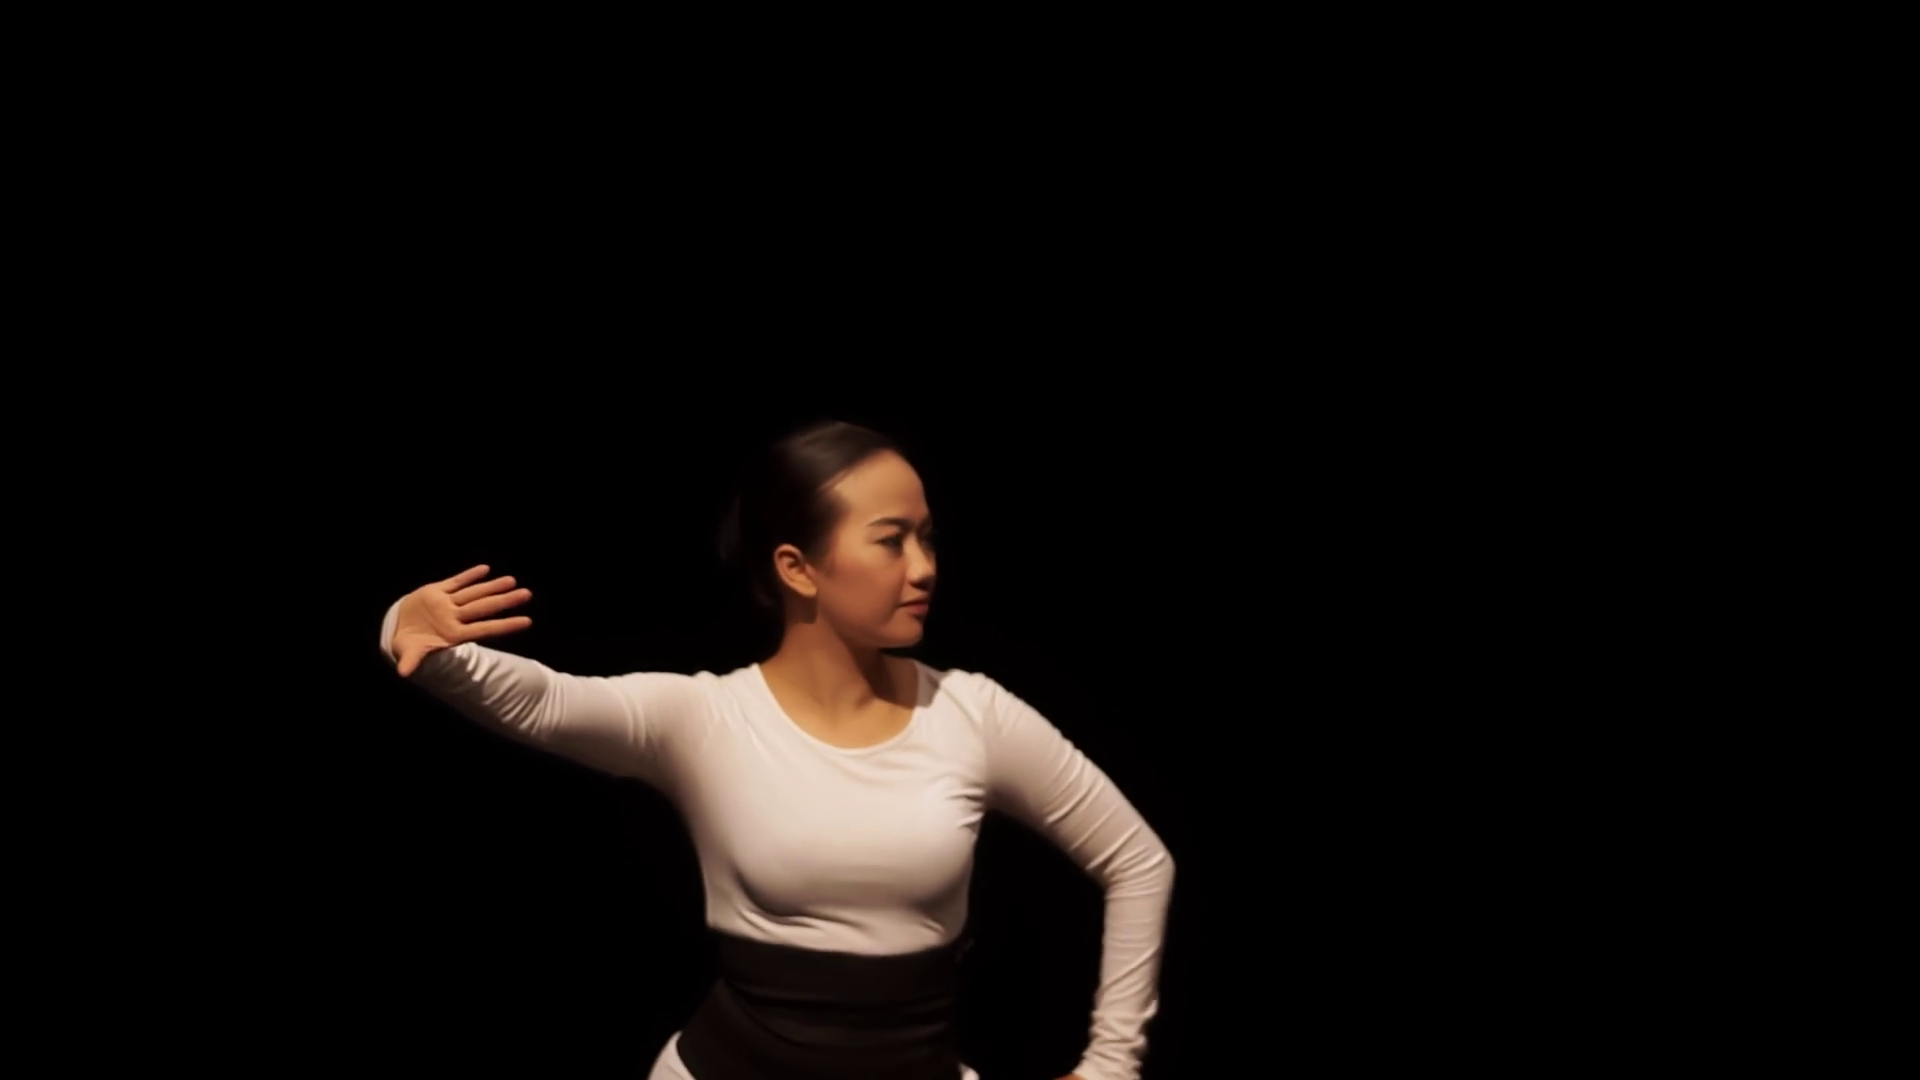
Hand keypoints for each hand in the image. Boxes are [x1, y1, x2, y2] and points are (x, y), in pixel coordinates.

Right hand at [391, 564, 532, 676]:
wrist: (397, 627)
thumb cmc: (408, 644)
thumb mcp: (408, 652)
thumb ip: (410, 661)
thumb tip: (403, 674)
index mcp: (453, 634)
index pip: (485, 629)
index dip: (505, 625)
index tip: (528, 622)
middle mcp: (455, 617)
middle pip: (484, 607)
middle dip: (505, 601)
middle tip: (527, 594)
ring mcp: (447, 603)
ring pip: (474, 593)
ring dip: (491, 586)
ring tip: (512, 580)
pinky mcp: (436, 590)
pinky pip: (456, 581)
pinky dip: (469, 575)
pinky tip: (485, 569)